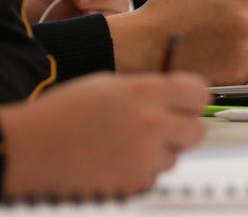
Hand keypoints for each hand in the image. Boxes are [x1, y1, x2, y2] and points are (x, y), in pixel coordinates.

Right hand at [0, 73, 207, 198]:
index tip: (187, 103)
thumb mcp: (111, 84)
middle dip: (183, 128)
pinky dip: (141, 170)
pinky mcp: (134, 183)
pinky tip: (115, 160)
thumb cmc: (65, 111)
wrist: (27, 148)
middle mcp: (152, 124)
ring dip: (160, 151)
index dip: (193, 99)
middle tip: (162, 126)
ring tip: (126, 143)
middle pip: (197, 131)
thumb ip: (149, 89)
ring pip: (175, 156)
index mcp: (147, 92)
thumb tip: (179, 98)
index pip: (200, 94)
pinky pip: (153, 176)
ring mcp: (144, 157)